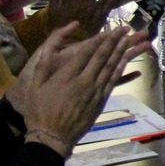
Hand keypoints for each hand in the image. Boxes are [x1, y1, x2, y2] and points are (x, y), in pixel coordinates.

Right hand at [5, 26, 151, 153]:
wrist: (52, 137)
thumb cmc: (40, 111)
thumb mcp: (35, 85)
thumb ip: (44, 64)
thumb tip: (51, 47)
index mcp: (67, 76)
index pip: (86, 52)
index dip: (98, 39)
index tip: (107, 30)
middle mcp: (84, 81)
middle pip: (102, 57)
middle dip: (114, 40)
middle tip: (125, 28)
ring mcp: (95, 92)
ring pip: (111, 67)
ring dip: (121, 51)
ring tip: (129, 39)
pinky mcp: (101, 101)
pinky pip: (113, 82)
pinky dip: (120, 70)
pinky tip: (126, 61)